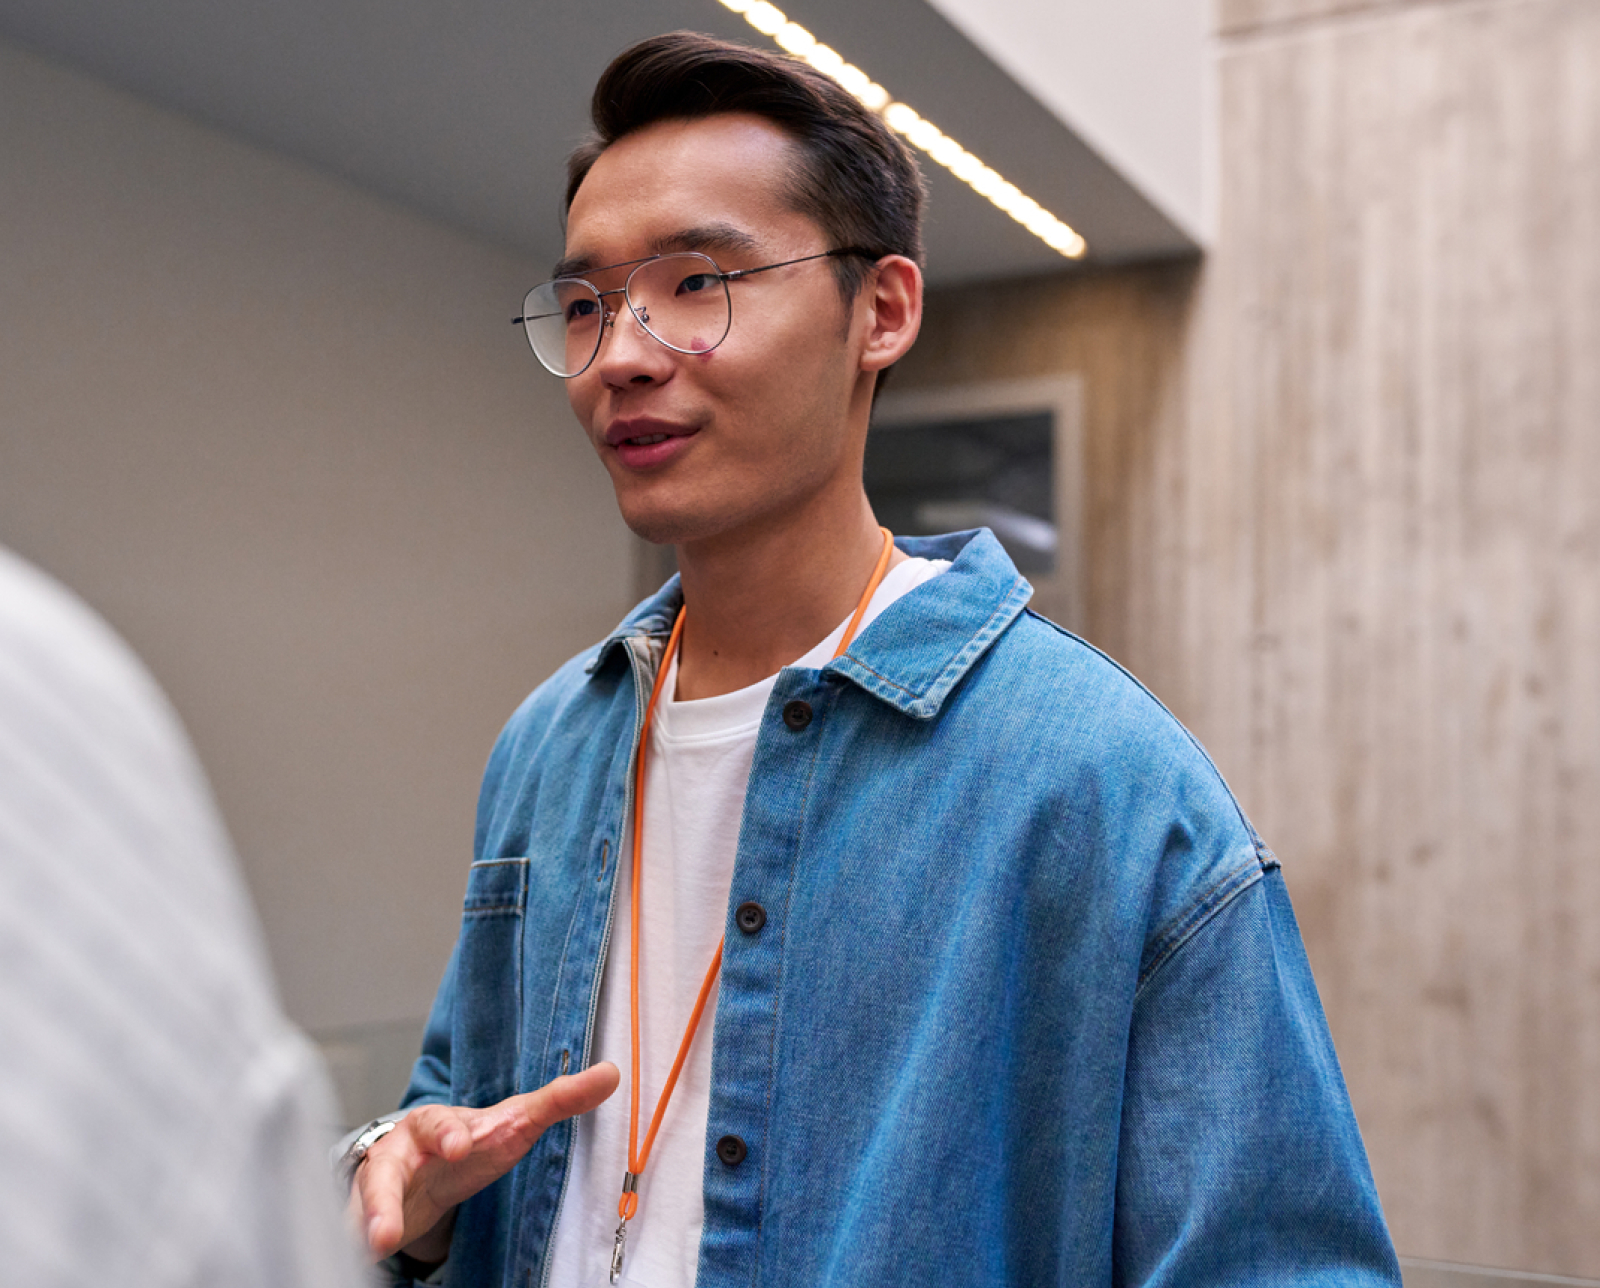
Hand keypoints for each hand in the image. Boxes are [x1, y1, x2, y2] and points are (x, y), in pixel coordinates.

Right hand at [347, 1062, 619, 1262]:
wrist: (425, 1163)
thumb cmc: (472, 1139)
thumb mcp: (513, 1121)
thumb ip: (558, 1101)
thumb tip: (612, 1074)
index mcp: (435, 1125)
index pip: (438, 1124)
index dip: (448, 1133)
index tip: (461, 1145)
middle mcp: (398, 1153)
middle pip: (384, 1170)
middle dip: (384, 1194)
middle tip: (389, 1223)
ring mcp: (378, 1187)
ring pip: (365, 1203)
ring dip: (369, 1222)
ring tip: (376, 1245)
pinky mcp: (367, 1217)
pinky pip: (355, 1232)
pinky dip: (356, 1243)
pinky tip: (360, 1258)